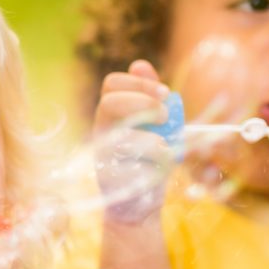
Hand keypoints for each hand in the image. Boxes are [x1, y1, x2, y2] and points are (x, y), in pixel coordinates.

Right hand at [92, 60, 175, 223]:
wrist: (139, 203)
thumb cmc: (149, 161)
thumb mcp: (156, 126)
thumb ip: (150, 98)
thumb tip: (140, 65)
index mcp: (112, 113)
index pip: (112, 84)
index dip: (139, 83)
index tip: (165, 93)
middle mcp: (101, 130)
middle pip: (110, 103)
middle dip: (143, 103)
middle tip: (166, 115)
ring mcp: (101, 154)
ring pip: (124, 136)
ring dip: (154, 140)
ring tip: (167, 148)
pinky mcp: (108, 178)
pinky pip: (134, 164)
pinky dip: (156, 163)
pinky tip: (162, 167)